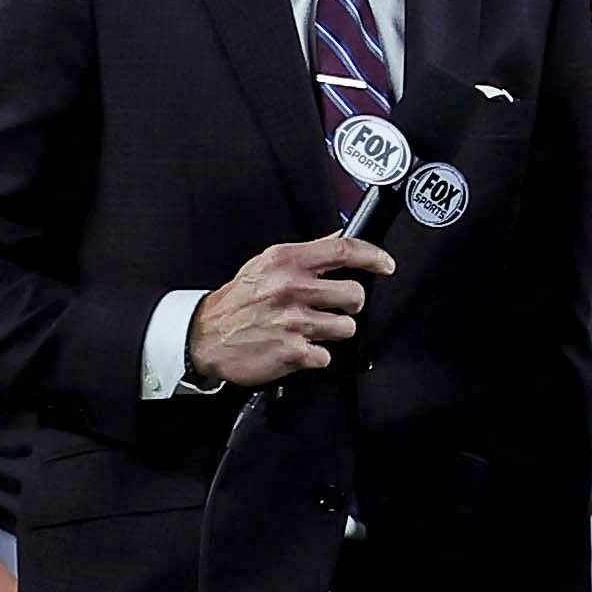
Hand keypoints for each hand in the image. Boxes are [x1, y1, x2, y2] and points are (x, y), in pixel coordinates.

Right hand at [185, 236, 393, 387]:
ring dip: (333, 331)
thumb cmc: (239, 300)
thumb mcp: (267, 264)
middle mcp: (291, 288)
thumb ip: (307, 252)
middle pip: (354, 294)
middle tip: (331, 308)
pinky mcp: (292, 351)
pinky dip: (315, 355)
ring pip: (346, 327)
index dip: (373, 256)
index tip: (387, 264)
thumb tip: (341, 236)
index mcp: (287, 261)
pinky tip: (296, 346)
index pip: (344, 250)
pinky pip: (326, 355)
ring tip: (309, 329)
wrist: (203, 336)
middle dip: (349, 304)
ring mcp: (292, 321)